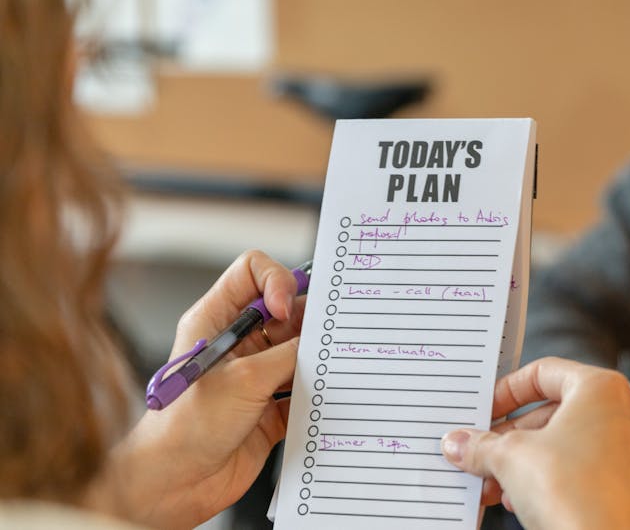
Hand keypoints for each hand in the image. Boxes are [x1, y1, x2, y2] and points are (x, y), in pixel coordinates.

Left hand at [87, 250, 305, 528]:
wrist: (173, 484)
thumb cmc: (183, 428)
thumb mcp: (244, 379)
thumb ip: (289, 354)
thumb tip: (320, 338)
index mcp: (216, 321)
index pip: (253, 273)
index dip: (278, 281)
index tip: (288, 309)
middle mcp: (237, 344)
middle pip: (285, 312)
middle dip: (308, 321)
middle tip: (326, 333)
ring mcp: (254, 376)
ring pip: (299, 352)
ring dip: (316, 359)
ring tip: (328, 367)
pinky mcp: (269, 408)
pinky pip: (304, 390)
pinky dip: (318, 392)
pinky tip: (324, 398)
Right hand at [440, 357, 629, 529]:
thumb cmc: (573, 494)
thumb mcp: (510, 458)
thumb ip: (482, 445)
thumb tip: (462, 443)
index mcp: (603, 390)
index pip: (545, 372)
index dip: (507, 391)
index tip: (486, 412)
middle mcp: (628, 414)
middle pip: (556, 413)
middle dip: (512, 437)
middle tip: (482, 453)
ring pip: (570, 445)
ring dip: (527, 462)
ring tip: (494, 483)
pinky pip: (586, 472)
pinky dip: (554, 480)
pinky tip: (522, 500)